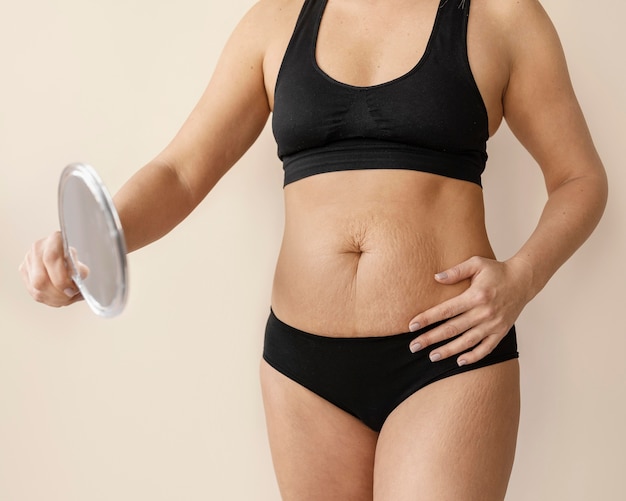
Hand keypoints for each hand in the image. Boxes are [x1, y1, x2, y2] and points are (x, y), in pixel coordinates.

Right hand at [19, 231, 88, 307]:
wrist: (67, 255)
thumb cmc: (75, 259)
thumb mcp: (82, 262)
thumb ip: (79, 272)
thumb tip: (74, 286)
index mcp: (54, 240)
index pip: (51, 259)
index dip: (61, 279)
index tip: (72, 289)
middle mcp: (38, 248)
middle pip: (40, 278)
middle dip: (58, 292)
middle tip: (70, 295)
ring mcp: (28, 260)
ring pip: (36, 287)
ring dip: (54, 298)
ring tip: (67, 298)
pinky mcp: (25, 272)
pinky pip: (34, 292)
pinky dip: (49, 299)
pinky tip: (59, 298)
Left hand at [408, 256, 532, 365]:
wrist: (524, 280)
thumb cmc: (496, 270)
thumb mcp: (476, 263)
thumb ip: (456, 271)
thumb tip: (436, 278)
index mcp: (476, 296)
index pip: (446, 310)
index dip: (427, 319)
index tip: (412, 326)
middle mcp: (484, 312)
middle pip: (452, 329)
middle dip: (431, 339)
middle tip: (413, 347)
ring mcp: (493, 324)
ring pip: (467, 342)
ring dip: (448, 351)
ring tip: (432, 357)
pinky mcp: (501, 332)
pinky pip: (486, 348)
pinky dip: (473, 357)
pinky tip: (459, 361)